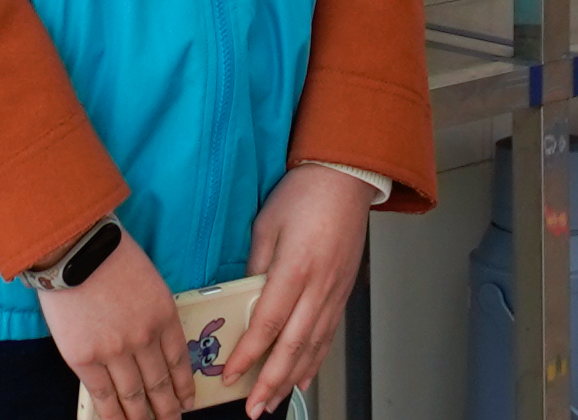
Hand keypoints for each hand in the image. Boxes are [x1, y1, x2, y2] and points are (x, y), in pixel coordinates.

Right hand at [38, 230, 191, 419]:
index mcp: (164, 316)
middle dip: (167, 409)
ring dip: (141, 417)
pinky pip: (103, 395)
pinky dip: (112, 413)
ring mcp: (114, 352)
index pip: (179, 362)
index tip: (186, 402)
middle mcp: (144, 339)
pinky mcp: (85, 359)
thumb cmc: (110, 254)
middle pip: (159, 384)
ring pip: (133, 396)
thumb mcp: (149, 280)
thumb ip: (155, 313)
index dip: (183, 386)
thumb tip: (154, 346)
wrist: (74, 248)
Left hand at [225, 164, 375, 417]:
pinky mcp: (343, 294)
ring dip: (291, 379)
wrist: (346, 179)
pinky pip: (328, 336)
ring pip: (313, 348)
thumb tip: (242, 297)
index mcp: (295, 270)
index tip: (231, 375)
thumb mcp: (267, 224)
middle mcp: (318, 288)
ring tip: (273, 402)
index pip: (268, 323)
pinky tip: (302, 377)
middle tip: (253, 408)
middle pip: (293, 347)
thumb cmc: (304, 194)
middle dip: (270, 382)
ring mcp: (334, 294)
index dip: (249, 355)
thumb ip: (255, 265)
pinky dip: (314, 361)